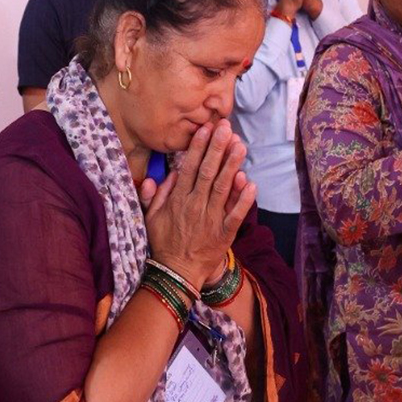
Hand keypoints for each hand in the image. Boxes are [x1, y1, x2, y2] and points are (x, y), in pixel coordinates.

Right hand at [143, 120, 255, 288]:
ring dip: (232, 165)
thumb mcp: (151, 217)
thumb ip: (156, 194)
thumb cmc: (164, 243)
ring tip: (240, 146)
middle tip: (226, 128)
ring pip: (224, 188)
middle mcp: (196, 205)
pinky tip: (251, 183)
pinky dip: (243, 200)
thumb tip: (166, 174)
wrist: (176, 273)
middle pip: (209, 172)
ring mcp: (211, 219)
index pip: (190, 168)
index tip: (206, 129)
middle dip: (217, 148)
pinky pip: (235, 215)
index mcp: (179, 200)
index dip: (199, 147)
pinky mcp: (224, 233)